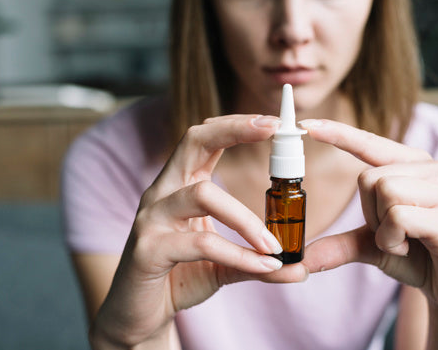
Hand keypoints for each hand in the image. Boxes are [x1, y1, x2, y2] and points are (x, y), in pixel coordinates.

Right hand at [92, 115, 307, 347]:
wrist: (138, 316)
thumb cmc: (179, 278)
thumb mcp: (225, 264)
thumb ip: (257, 259)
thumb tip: (299, 267)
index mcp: (180, 185)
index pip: (205, 139)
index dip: (237, 124)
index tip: (275, 122)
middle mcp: (162, 193)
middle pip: (193, 140)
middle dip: (235, 128)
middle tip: (273, 129)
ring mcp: (151, 218)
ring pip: (203, 193)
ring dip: (248, 219)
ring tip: (275, 246)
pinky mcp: (148, 249)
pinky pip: (201, 243)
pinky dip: (237, 253)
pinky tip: (262, 266)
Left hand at [299, 119, 437, 320]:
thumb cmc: (419, 258)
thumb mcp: (373, 246)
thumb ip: (340, 244)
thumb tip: (300, 260)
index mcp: (414, 166)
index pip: (370, 142)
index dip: (338, 132)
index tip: (306, 123)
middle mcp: (434, 169)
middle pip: (368, 178)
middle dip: (370, 215)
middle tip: (395, 235)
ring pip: (383, 192)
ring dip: (382, 230)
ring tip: (406, 242)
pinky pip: (398, 217)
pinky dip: (393, 241)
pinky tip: (412, 249)